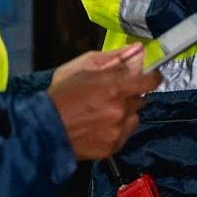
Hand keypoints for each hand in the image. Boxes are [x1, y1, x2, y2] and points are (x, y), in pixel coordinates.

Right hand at [47, 45, 159, 160]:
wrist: (44, 128)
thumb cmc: (61, 94)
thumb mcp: (82, 66)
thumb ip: (114, 58)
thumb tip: (137, 49)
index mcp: (115, 87)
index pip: (150, 81)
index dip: (152, 77)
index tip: (149, 77)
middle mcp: (120, 110)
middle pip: (141, 99)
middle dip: (130, 95)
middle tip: (111, 95)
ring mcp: (117, 131)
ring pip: (134, 117)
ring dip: (125, 114)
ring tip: (103, 113)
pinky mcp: (113, 147)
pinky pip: (125, 134)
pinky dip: (117, 130)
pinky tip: (99, 126)